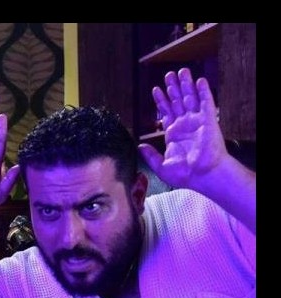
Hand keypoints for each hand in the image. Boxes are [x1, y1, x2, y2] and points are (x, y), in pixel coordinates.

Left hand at [138, 68, 227, 190]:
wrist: (202, 175)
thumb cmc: (185, 174)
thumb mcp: (161, 166)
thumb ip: (150, 155)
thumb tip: (140, 146)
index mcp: (174, 134)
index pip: (166, 112)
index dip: (161, 100)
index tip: (155, 88)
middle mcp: (185, 125)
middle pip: (178, 101)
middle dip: (173, 87)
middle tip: (169, 74)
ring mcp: (197, 121)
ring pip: (190, 98)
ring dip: (185, 85)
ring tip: (181, 71)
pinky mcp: (208, 120)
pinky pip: (206, 102)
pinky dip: (203, 91)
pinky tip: (199, 80)